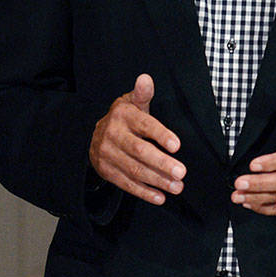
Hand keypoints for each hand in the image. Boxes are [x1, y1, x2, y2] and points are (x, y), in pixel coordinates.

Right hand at [89, 74, 185, 204]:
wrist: (94, 136)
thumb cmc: (123, 119)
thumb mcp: (131, 103)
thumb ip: (143, 94)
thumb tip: (146, 79)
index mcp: (123, 115)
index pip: (144, 125)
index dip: (161, 135)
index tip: (177, 145)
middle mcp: (112, 135)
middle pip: (139, 151)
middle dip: (162, 163)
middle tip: (182, 172)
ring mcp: (107, 155)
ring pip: (134, 170)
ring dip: (157, 180)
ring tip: (177, 187)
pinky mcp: (107, 171)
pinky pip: (126, 184)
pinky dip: (144, 192)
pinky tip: (160, 197)